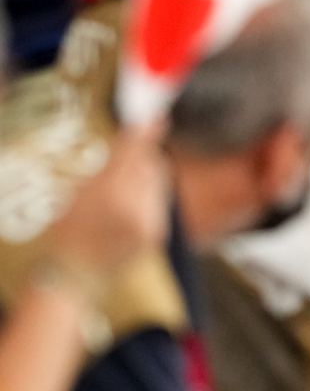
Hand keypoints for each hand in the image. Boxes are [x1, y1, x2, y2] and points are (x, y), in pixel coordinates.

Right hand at [42, 121, 168, 277]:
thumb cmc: (69, 231)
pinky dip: (150, 199)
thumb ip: (109, 167)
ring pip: (158, 183)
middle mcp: (132, 206)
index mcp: (107, 192)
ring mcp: (148, 221)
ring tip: (124, 191)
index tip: (157, 117)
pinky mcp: (157, 233)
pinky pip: (159, 203)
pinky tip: (132, 206)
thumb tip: (137, 140)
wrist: (77, 273)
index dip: (146, 133)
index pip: (133, 153)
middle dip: (143, 159)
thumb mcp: (81, 193)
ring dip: (147, 179)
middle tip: (129, 160)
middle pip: (150, 166)